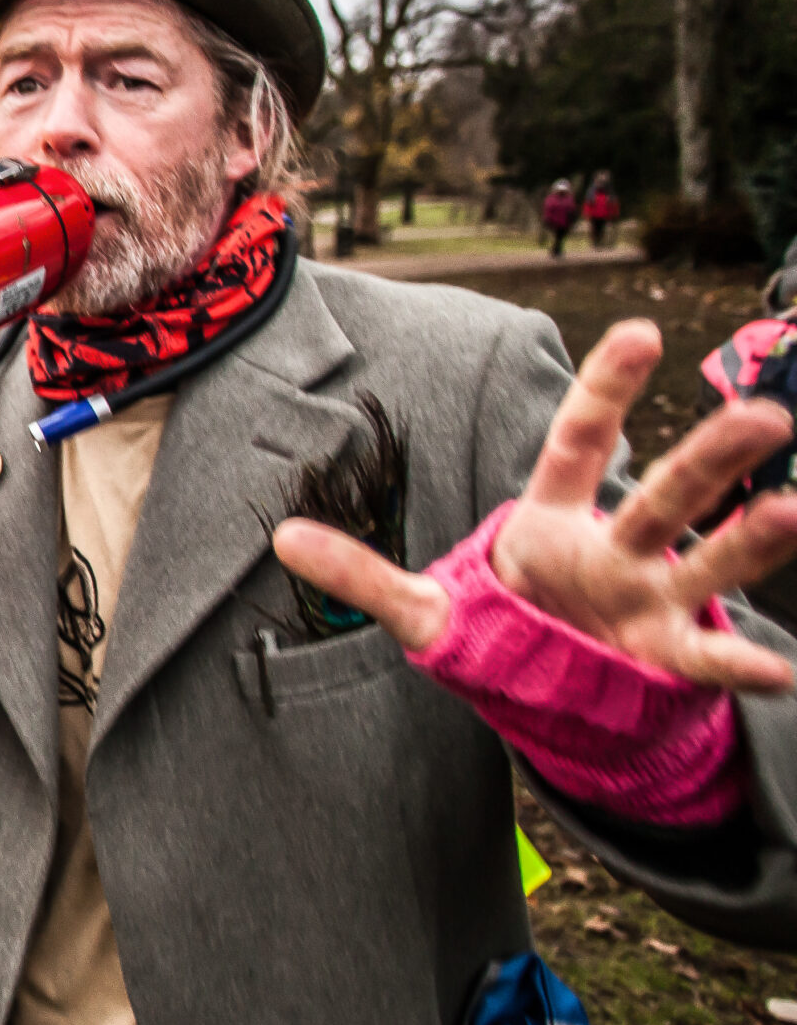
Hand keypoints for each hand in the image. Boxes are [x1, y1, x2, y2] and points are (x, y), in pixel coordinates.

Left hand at [274, 320, 796, 691]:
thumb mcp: (421, 607)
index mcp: (551, 521)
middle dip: (711, 455)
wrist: (550, 695)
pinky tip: (776, 670)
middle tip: (768, 414)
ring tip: (795, 511)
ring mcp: (650, 600)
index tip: (645, 329)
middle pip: (663, 493)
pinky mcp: (669, 659)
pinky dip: (744, 665)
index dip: (607, 389)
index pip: (577, 443)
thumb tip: (280, 537)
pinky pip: (710, 659)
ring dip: (752, 539)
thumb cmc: (498, 630)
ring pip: (705, 559)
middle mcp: (615, 547)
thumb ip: (358, 575)